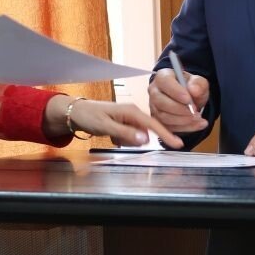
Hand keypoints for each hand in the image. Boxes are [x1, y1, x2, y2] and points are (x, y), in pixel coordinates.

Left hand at [42, 95, 182, 148]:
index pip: (153, 124)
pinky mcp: (124, 124)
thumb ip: (126, 133)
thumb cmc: (89, 117)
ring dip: (126, 141)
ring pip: (137, 137)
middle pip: (146, 132)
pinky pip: (130, 137)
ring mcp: (129, 119)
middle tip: (117, 138)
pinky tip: (111, 136)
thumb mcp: (106, 126)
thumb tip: (146, 139)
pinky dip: (122, 140)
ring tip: (111, 136)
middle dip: (137, 140)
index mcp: (132, 111)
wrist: (75, 113)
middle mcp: (133, 113)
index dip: (166, 134)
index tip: (179, 144)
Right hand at [148, 68, 208, 133]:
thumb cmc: (191, 87)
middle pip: (161, 102)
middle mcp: (154, 91)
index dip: (176, 91)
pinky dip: (185, 128)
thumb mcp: (199, 82)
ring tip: (198, 118)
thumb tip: (194, 90)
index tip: (188, 99)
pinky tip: (198, 125)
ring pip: (163, 117)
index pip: (165, 82)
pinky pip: (168, 127)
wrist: (190, 98)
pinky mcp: (158, 121)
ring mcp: (154, 107)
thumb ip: (198, 84)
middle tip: (195, 112)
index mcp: (163, 76)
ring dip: (183, 120)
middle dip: (180, 109)